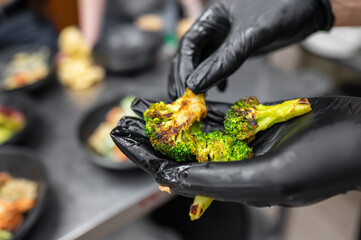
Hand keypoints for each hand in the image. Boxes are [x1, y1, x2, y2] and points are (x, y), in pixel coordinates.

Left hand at [111, 96, 360, 206]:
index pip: (176, 173)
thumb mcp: (271, 177)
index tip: (121, 139)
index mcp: (235, 185)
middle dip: (149, 136)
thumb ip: (220, 180)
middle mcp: (235, 167)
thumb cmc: (329, 161)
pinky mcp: (255, 126)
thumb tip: (173, 180)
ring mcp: (244, 145)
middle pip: (180, 152)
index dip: (144, 156)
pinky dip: (197, 109)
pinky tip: (179, 101)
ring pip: (196, 133)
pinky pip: (218, 118)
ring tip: (142, 107)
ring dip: (168, 119)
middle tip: (123, 120)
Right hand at [168, 0, 333, 98]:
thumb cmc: (282, 8)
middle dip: (186, 77)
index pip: (188, 45)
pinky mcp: (239, 47)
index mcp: (213, 17)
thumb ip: (224, 60)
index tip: (185, 90)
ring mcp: (227, 38)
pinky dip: (217, 78)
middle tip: (182, 100)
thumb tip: (196, 85)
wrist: (311, 7)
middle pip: (191, 55)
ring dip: (200, 81)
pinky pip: (220, 64)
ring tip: (197, 101)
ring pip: (205, 62)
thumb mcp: (251, 35)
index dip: (184, 69)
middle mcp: (216, 28)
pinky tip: (219, 89)